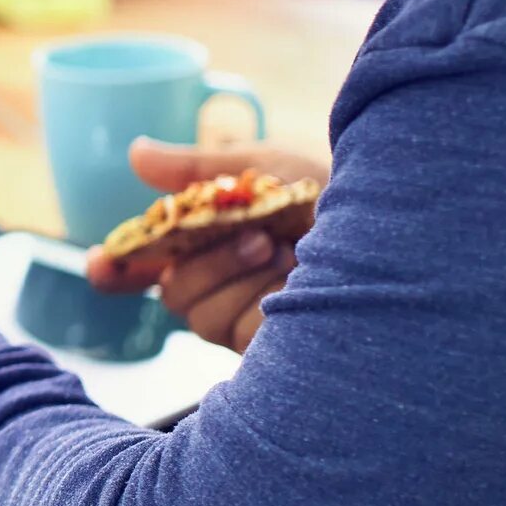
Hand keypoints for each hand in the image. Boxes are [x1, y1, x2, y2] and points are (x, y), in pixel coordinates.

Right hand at [84, 137, 329, 353]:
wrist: (403, 228)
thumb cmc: (340, 192)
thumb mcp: (265, 168)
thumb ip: (198, 169)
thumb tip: (135, 154)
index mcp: (217, 241)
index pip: (150, 264)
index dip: (118, 267)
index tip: (101, 262)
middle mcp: (228, 285)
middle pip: (169, 290)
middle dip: (202, 260)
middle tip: (254, 234)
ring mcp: (250, 320)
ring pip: (196, 313)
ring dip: (232, 276)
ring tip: (282, 252)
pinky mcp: (274, 351)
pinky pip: (234, 331)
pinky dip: (259, 301)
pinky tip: (298, 285)